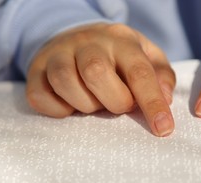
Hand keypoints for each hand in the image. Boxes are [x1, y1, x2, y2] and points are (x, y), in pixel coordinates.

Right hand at [26, 23, 175, 136]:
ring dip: (85, 105)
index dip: (152, 103)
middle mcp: (88, 43)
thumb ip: (161, 76)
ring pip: (66, 83)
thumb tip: (165, 98)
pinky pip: (41, 97)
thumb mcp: (146, 56)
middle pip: (96, 73)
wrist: (76, 36)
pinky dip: (59, 110)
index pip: (139, 72)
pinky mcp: (35, 71)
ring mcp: (58, 54)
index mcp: (121, 41)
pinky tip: (71, 105)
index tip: (163, 129)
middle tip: (119, 105)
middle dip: (114, 101)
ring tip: (95, 103)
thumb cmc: (118, 55)